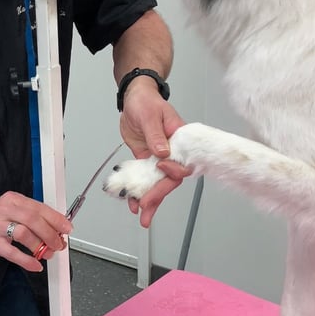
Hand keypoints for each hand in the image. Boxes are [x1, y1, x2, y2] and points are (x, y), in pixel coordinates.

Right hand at [0, 192, 71, 271]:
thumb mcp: (15, 210)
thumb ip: (35, 217)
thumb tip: (58, 229)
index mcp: (14, 199)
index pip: (39, 208)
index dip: (56, 219)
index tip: (66, 228)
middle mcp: (5, 210)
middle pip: (33, 219)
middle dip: (50, 233)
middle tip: (58, 243)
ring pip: (24, 234)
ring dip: (40, 246)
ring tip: (47, 253)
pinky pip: (13, 253)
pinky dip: (27, 261)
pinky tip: (36, 265)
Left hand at [119, 79, 191, 226]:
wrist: (134, 99)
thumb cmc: (146, 102)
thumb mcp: (150, 115)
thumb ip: (156, 135)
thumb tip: (163, 153)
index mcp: (180, 141)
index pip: (181, 164)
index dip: (172, 172)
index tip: (160, 168)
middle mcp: (171, 153)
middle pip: (168, 180)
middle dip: (158, 196)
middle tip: (146, 208)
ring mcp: (158, 159)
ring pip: (156, 184)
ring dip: (149, 201)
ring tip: (142, 216)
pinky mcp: (145, 161)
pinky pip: (144, 180)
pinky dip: (138, 192)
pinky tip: (133, 202)